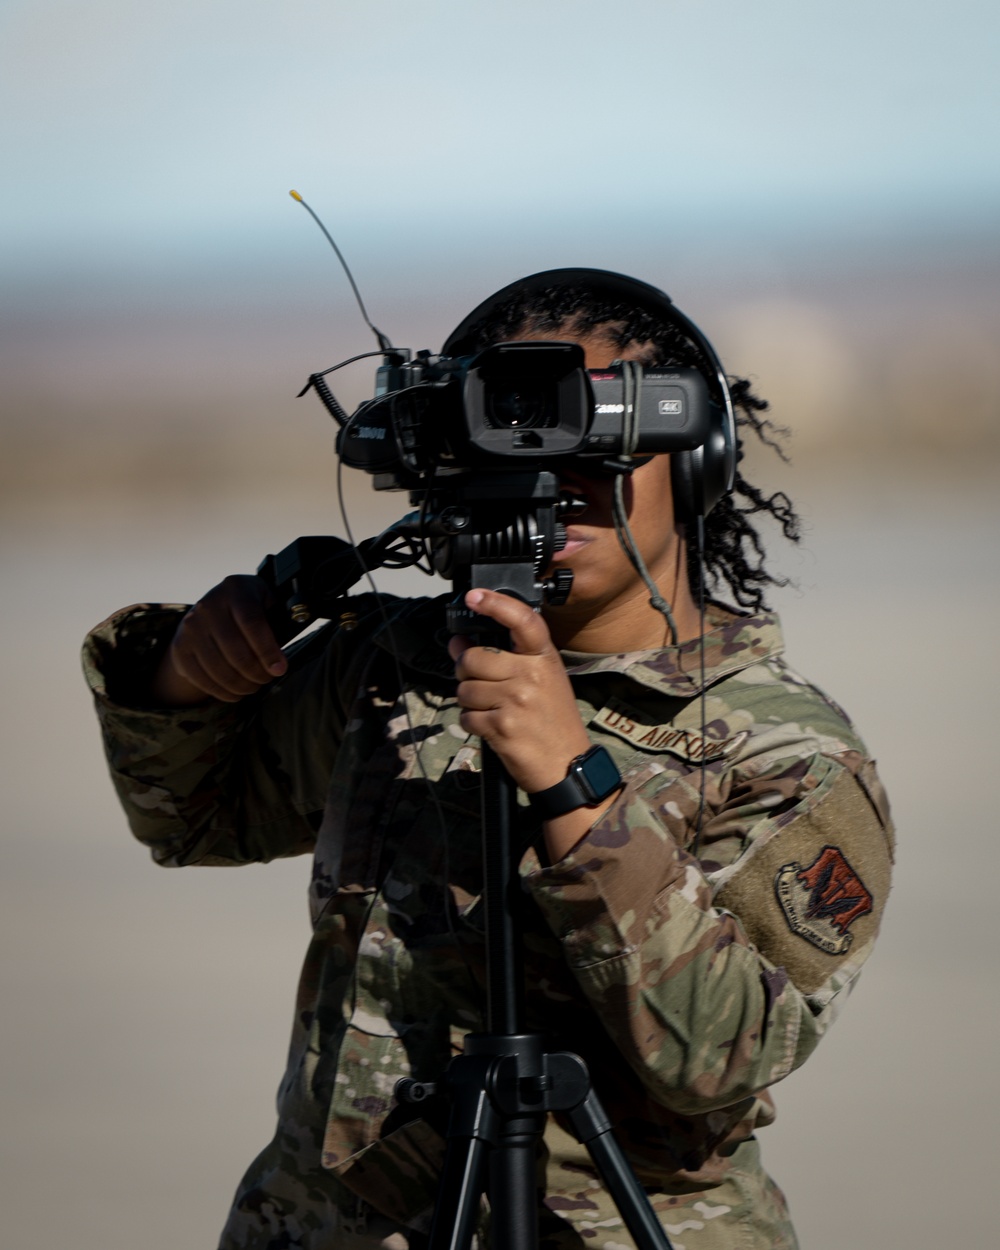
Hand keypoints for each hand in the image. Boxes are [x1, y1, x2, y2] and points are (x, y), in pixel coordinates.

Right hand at [150, 575, 286, 705]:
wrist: (211, 607)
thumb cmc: (249, 608)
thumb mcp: (266, 602)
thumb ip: (277, 623)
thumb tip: (281, 660)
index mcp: (235, 589)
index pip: (252, 623)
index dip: (267, 650)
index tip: (279, 669)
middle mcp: (208, 605)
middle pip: (235, 650)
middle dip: (256, 672)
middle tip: (267, 679)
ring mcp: (191, 627)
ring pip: (218, 668)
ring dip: (241, 685)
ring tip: (253, 686)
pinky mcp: (180, 648)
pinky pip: (202, 678)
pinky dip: (222, 692)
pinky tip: (236, 692)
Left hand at [448, 589, 591, 793]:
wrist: (567, 766)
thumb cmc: (553, 722)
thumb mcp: (542, 682)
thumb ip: (503, 660)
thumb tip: (458, 643)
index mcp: (545, 659)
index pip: (522, 621)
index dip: (496, 604)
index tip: (475, 596)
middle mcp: (531, 676)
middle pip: (473, 658)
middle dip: (466, 671)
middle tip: (480, 683)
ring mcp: (516, 701)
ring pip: (464, 688)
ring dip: (469, 701)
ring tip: (491, 709)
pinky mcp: (501, 726)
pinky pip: (466, 716)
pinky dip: (472, 723)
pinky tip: (491, 727)